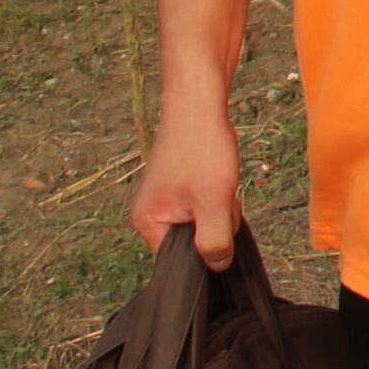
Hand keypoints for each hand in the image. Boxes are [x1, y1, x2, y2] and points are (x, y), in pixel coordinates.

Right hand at [128, 104, 242, 268]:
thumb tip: (217, 266)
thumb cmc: (201, 149)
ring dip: (220, 208)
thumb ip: (214, 241)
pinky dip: (219, 195)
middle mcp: (151, 216)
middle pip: (195, 243)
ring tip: (217, 181)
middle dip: (216, 224)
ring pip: (205, 223)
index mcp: (148, 224)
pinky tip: (218, 176)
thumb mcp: (213, 202)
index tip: (218, 222)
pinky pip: (206, 206)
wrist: (198, 103)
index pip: (182, 261)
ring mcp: (166, 201)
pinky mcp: (180, 188)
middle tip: (218, 195)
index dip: (207, 248)